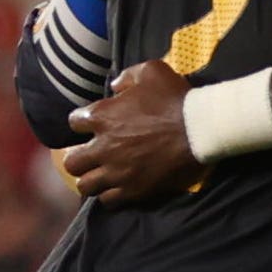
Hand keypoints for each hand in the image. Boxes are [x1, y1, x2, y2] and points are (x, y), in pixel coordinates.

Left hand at [62, 60, 202, 205]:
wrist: (200, 130)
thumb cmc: (175, 99)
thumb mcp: (153, 71)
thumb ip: (128, 75)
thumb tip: (114, 86)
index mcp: (103, 117)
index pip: (73, 123)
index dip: (82, 122)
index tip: (92, 124)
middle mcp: (103, 148)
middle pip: (71, 162)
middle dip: (79, 157)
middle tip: (92, 154)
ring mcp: (116, 172)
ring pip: (85, 185)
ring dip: (92, 178)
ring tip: (102, 174)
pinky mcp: (132, 189)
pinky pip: (107, 200)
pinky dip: (110, 194)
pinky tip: (119, 185)